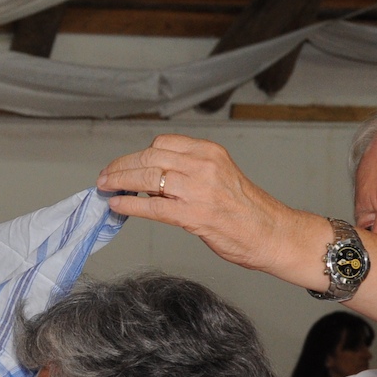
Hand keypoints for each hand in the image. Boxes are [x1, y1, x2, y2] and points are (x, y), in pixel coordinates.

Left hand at [96, 135, 307, 274]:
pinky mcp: (194, 215)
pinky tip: (117, 206)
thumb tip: (154, 179)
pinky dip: (130, 205)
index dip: (137, 154)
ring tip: (105, 189)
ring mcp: (197, 190)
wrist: (271, 232)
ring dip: (120, 183)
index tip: (124, 164)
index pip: (162, 143)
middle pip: (149, 158)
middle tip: (105, 176)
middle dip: (121, 167)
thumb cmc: (247, 210)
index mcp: (209, 151)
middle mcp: (202, 165)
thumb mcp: (220, 175)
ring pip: (147, 179)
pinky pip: (153, 208)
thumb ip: (190, 171)